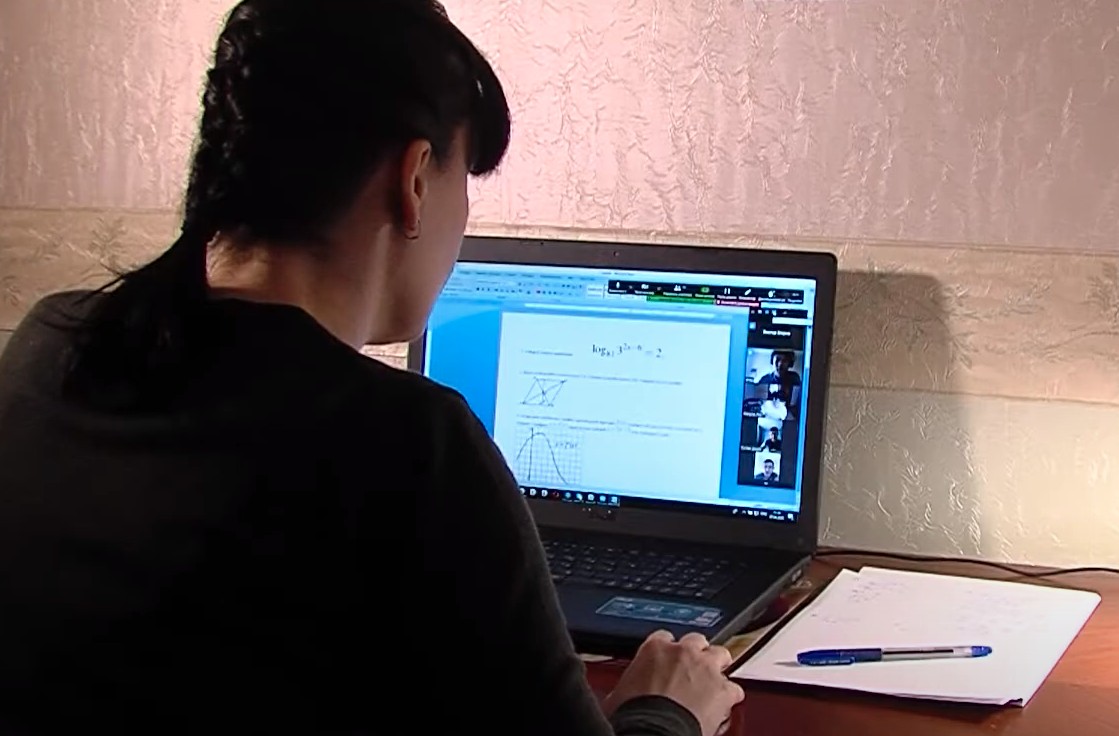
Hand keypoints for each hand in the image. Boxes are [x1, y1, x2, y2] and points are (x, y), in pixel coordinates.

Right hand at [603, 630, 744, 735]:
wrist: (654, 732)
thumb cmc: (635, 716)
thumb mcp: (621, 693)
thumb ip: (632, 682)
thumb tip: (624, 693)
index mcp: (654, 648)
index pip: (664, 638)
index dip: (667, 651)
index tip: (666, 662)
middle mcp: (683, 652)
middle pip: (696, 641)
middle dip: (695, 654)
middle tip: (690, 671)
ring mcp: (706, 669)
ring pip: (720, 655)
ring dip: (716, 668)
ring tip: (710, 685)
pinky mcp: (724, 690)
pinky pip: (734, 688)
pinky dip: (729, 697)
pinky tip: (723, 706)